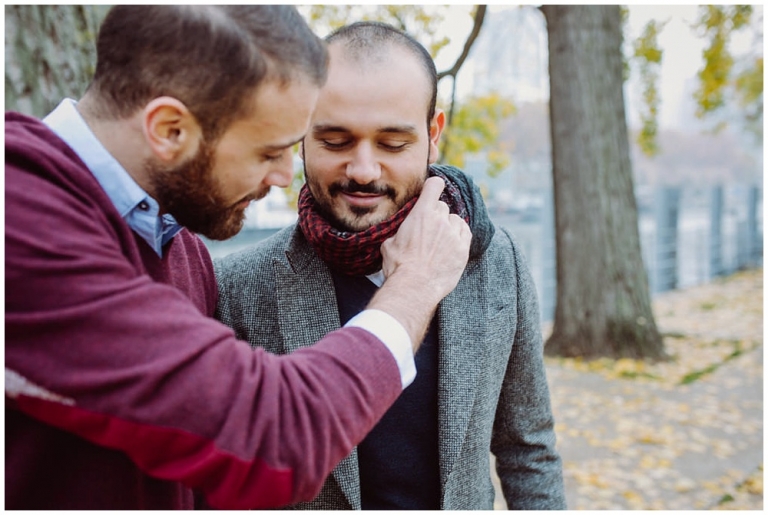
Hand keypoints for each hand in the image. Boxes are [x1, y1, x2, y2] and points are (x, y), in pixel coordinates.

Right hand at [369, 176, 471, 348]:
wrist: (414, 288)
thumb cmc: (398, 267)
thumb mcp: (390, 244)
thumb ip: (400, 232)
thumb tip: (401, 234)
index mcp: (421, 213)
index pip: (435, 185)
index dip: (434, 186)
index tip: (433, 189)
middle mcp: (440, 220)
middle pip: (443, 207)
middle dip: (436, 215)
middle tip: (429, 229)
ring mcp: (454, 234)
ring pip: (456, 220)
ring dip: (449, 226)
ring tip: (440, 240)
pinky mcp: (463, 249)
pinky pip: (466, 233)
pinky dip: (459, 236)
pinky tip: (451, 245)